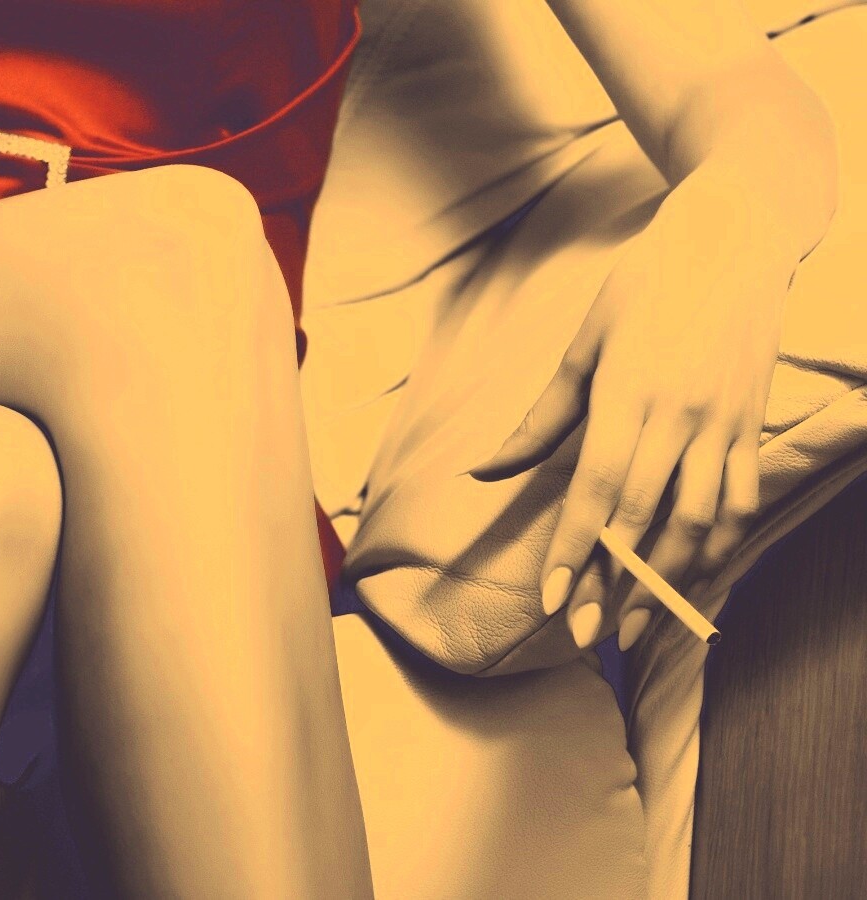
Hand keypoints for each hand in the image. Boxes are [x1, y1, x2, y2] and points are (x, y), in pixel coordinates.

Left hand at [469, 177, 794, 649]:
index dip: (572, 551)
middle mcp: (680, 417)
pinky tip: (695, 578)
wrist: (738, 237)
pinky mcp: (753, 423)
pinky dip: (719, 546)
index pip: (596, 492)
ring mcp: (724, 424)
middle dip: (612, 584)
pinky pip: (740, 499)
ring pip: (698, 522)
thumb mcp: (585, 338)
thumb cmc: (647, 283)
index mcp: (629, 394)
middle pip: (644, 519)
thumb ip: (541, 414)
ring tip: (634, 625)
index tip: (552, 601)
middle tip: (585, 636)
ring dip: (666, 581)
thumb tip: (486, 469)